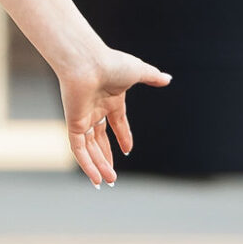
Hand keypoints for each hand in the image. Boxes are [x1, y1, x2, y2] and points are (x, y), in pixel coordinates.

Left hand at [57, 45, 168, 187]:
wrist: (87, 61)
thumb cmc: (110, 62)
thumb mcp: (138, 71)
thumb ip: (152, 77)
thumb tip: (168, 78)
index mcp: (111, 98)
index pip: (117, 122)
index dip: (123, 136)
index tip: (128, 150)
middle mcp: (95, 109)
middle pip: (101, 139)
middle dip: (107, 157)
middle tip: (113, 176)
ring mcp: (84, 117)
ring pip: (91, 148)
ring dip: (100, 165)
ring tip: (109, 181)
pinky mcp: (74, 124)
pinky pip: (79, 149)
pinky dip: (86, 164)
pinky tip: (95, 178)